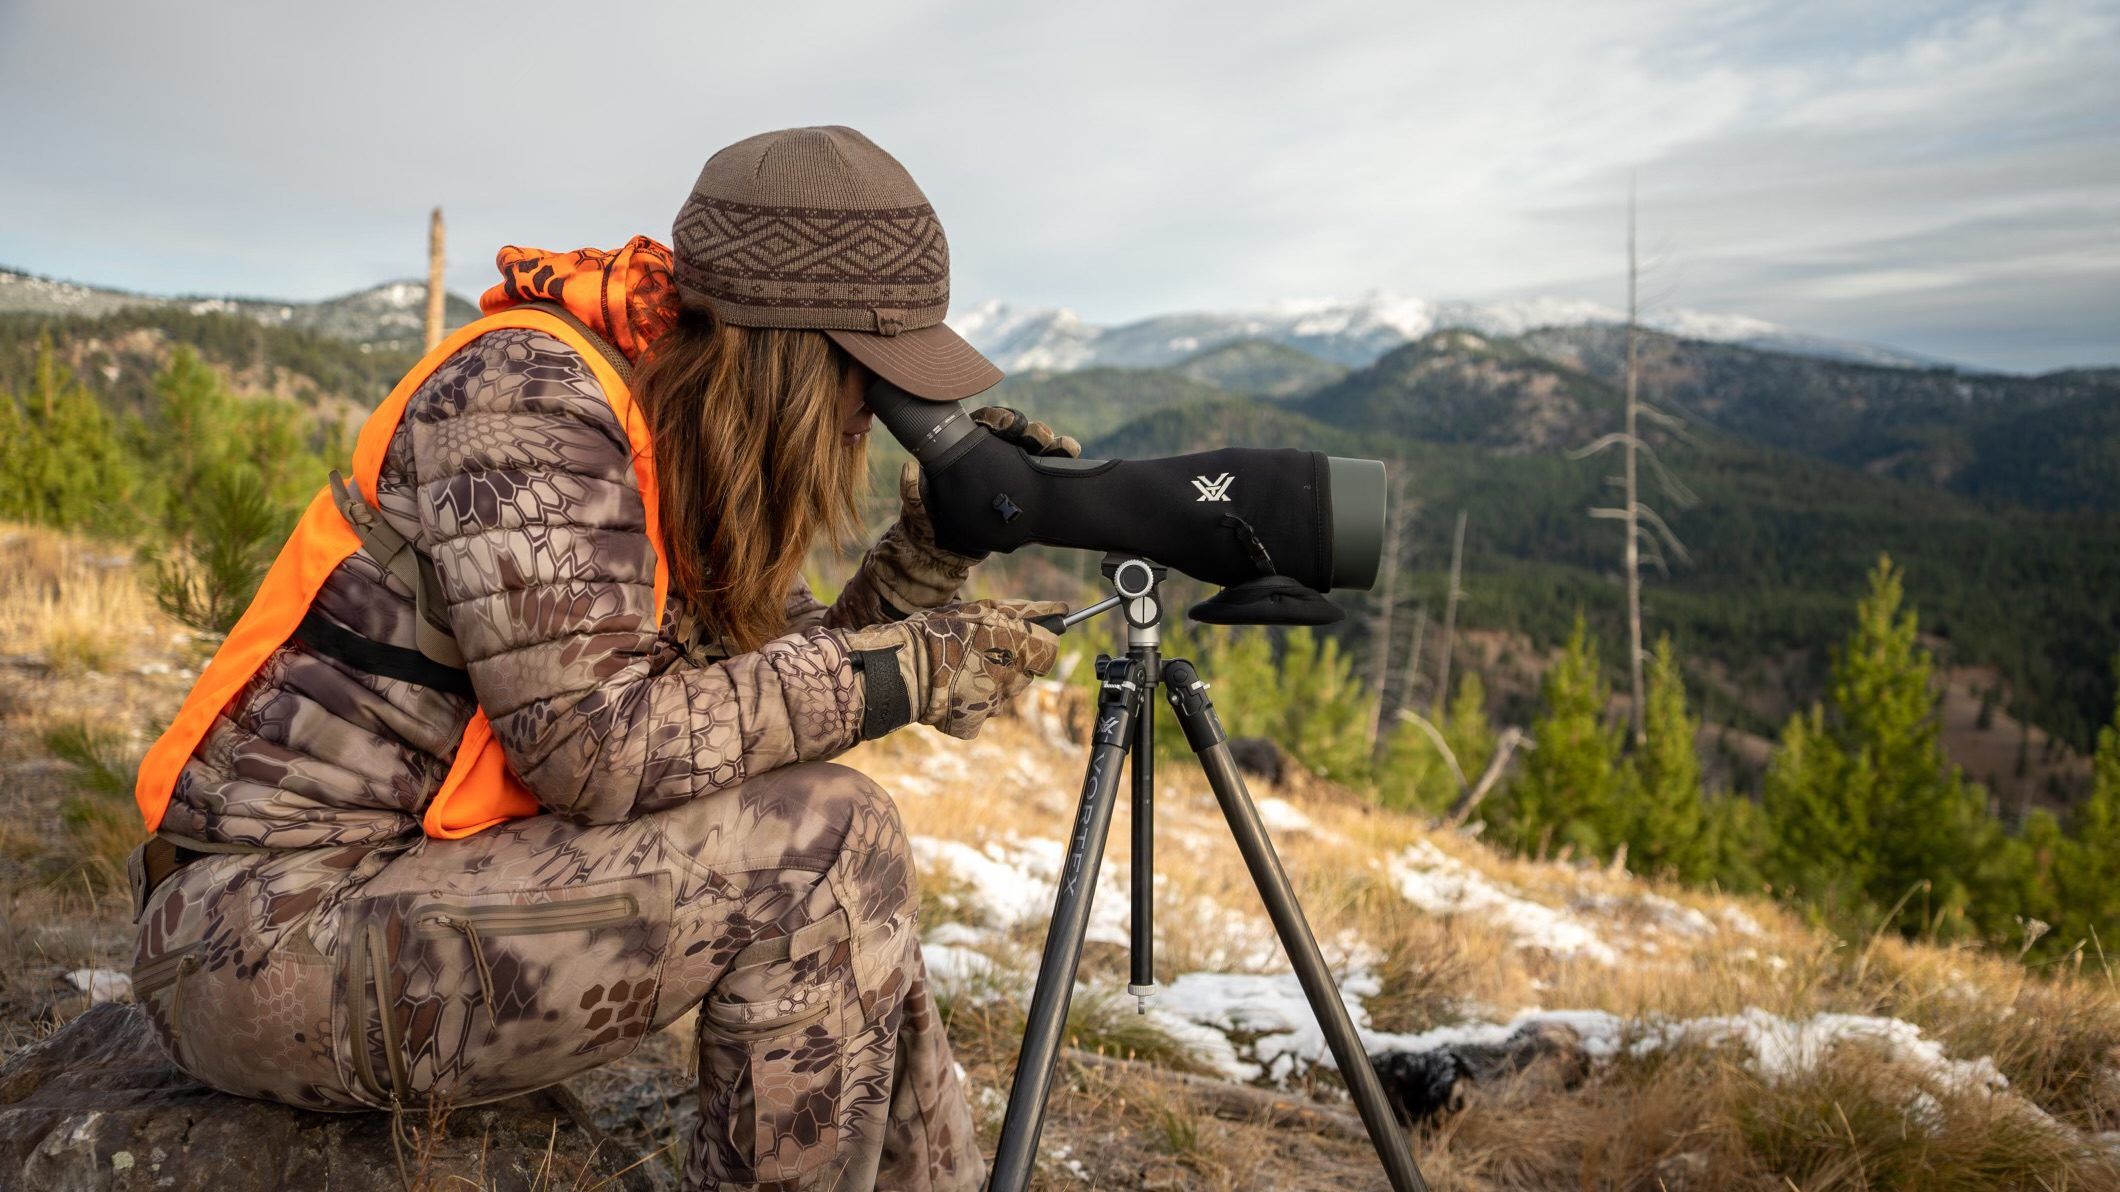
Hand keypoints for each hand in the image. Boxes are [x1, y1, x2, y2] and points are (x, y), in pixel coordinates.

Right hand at [841, 599, 1064, 738]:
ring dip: (988, 680)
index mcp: (1020, 649)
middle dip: (1009, 660)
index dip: (1036, 638)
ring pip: (1002, 692)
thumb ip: (1026, 612)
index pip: (1050, 646)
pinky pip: (979, 712)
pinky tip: (951, 688)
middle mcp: (1013, 681)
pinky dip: (969, 702)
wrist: (901, 667)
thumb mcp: (983, 610)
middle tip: (977, 648)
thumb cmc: (939, 631)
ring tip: (958, 666)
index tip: (1022, 634)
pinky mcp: (972, 724)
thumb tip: (1062, 609)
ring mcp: (994, 705)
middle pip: (1025, 672)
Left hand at [848, 409, 1077, 616]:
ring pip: (1037, 445)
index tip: (1006, 425)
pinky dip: (1065, 457)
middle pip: (1017, 431)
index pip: (986, 425)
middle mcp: (992, 453)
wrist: (950, 554)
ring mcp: (1014, 467)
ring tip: (1062, 448)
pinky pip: (1052, 466)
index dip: (999, 419)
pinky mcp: (1031, 485)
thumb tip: (909, 469)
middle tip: (1038, 438)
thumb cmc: (932, 524)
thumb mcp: (920, 509)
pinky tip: (1073, 457)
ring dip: (1051, 442)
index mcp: (967, 449)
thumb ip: (913, 492)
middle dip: (1031, 430)